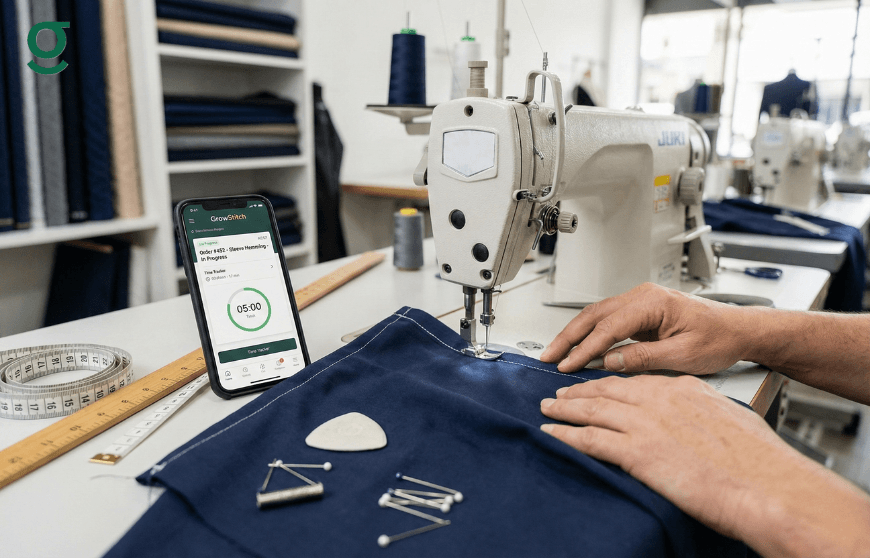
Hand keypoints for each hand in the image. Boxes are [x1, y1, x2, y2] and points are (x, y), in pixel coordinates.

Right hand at [540, 283, 751, 373]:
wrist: (739, 330)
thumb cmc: (720, 339)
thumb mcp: (684, 356)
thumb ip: (643, 358)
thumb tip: (609, 362)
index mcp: (654, 302)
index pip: (609, 326)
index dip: (586, 348)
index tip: (569, 365)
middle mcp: (643, 296)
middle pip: (594, 314)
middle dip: (568, 336)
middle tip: (549, 356)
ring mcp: (640, 301)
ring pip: (597, 315)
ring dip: (575, 334)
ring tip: (557, 353)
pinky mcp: (640, 312)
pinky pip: (607, 320)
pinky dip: (590, 334)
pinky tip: (580, 349)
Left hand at [540, 375, 869, 556]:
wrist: (767, 485)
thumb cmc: (759, 462)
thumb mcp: (731, 421)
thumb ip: (704, 415)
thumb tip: (697, 425)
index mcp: (683, 389)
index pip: (636, 381)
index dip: (611, 383)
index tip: (597, 385)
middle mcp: (660, 399)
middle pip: (607, 389)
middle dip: (580, 391)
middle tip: (561, 392)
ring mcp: (645, 424)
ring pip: (592, 409)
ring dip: (565, 408)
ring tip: (548, 408)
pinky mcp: (636, 451)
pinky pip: (589, 439)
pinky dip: (565, 435)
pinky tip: (552, 433)